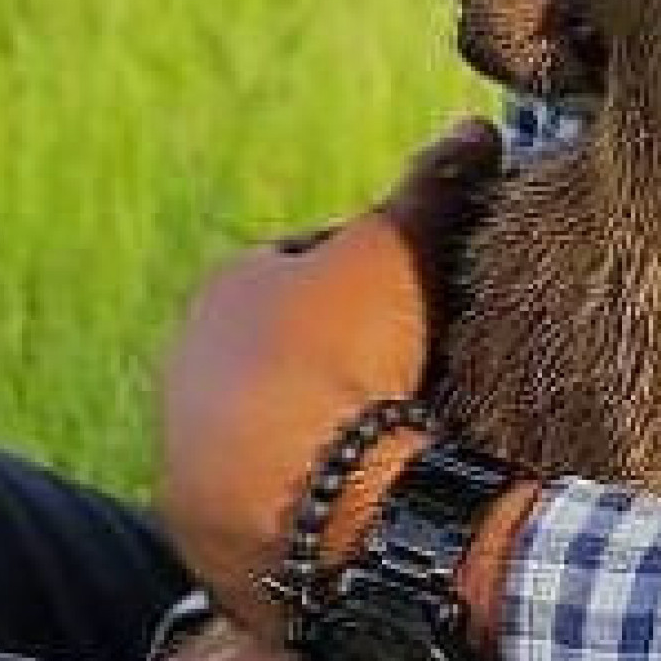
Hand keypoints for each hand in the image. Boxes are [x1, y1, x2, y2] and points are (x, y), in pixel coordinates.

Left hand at [156, 121, 503, 631]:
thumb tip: (475, 128)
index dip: (381, 273)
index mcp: (224, 290)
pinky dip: (319, 492)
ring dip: (331, 430)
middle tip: (422, 371)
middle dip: (351, 355)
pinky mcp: (202, 532)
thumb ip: (433, 188)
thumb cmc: (345, 358)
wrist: (305, 504)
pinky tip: (371, 498)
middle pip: (293, 347)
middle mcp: (186, 366)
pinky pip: (276, 497)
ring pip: (279, 426)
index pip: (314, 261)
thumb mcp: (399, 252)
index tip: (430, 298)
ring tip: (402, 441)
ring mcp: (186, 454)